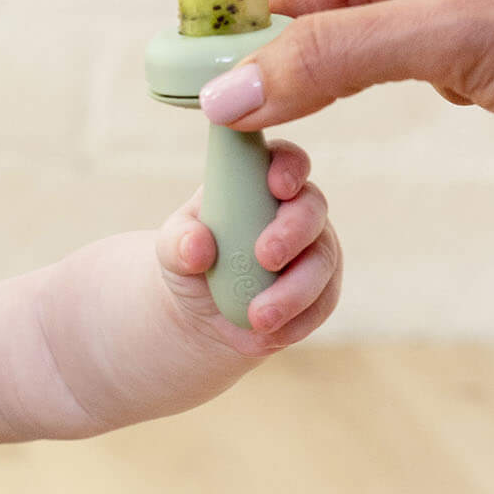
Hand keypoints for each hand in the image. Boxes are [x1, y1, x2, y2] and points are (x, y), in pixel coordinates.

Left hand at [155, 141, 339, 351]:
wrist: (200, 313)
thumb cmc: (189, 260)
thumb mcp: (171, 248)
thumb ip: (179, 241)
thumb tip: (197, 247)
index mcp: (259, 184)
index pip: (284, 159)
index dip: (287, 166)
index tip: (276, 186)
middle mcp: (296, 211)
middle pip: (312, 208)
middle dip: (292, 231)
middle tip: (265, 256)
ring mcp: (314, 250)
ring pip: (321, 260)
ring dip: (293, 290)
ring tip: (259, 317)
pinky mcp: (322, 290)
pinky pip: (322, 303)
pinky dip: (297, 321)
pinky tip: (269, 334)